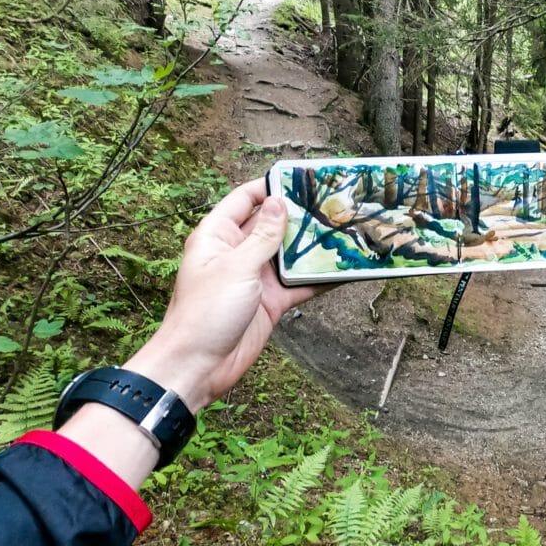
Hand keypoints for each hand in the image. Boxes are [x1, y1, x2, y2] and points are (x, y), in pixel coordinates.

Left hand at [124, 179, 326, 412]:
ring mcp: (256, 277)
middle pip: (274, 225)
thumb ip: (263, 236)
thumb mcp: (237, 267)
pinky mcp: (271, 301)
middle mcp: (238, 252)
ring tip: (347, 231)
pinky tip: (345, 271)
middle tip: (335, 204)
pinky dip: (319, 279)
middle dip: (301, 215)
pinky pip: (299, 285)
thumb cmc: (205, 312)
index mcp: (219, 236)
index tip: (303, 179)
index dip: (271, 186)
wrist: (198, 366)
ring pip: (290, 254)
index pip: (245, 199)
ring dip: (314, 247)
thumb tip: (279, 202)